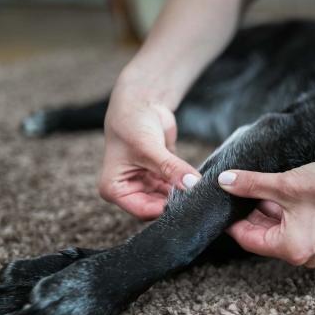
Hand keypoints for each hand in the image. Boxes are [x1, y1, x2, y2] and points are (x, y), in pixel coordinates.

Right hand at [99, 85, 200, 219]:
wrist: (141, 103)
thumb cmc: (131, 124)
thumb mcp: (149, 148)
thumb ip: (170, 168)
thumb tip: (192, 185)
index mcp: (115, 190)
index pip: (143, 211)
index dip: (165, 208)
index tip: (188, 202)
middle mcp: (129, 190)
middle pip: (157, 207)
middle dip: (176, 202)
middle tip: (198, 197)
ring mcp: (146, 184)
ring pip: (168, 199)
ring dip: (183, 195)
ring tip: (200, 190)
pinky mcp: (161, 177)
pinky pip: (176, 188)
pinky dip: (187, 186)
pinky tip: (199, 183)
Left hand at [218, 155, 314, 266]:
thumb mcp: (286, 184)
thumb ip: (251, 185)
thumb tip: (224, 182)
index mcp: (291, 250)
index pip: (248, 239)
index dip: (231, 219)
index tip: (219, 201)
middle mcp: (302, 255)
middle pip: (262, 235)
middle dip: (248, 212)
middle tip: (233, 189)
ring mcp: (314, 246)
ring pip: (277, 228)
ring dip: (265, 209)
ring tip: (255, 185)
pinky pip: (292, 225)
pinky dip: (282, 210)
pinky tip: (276, 189)